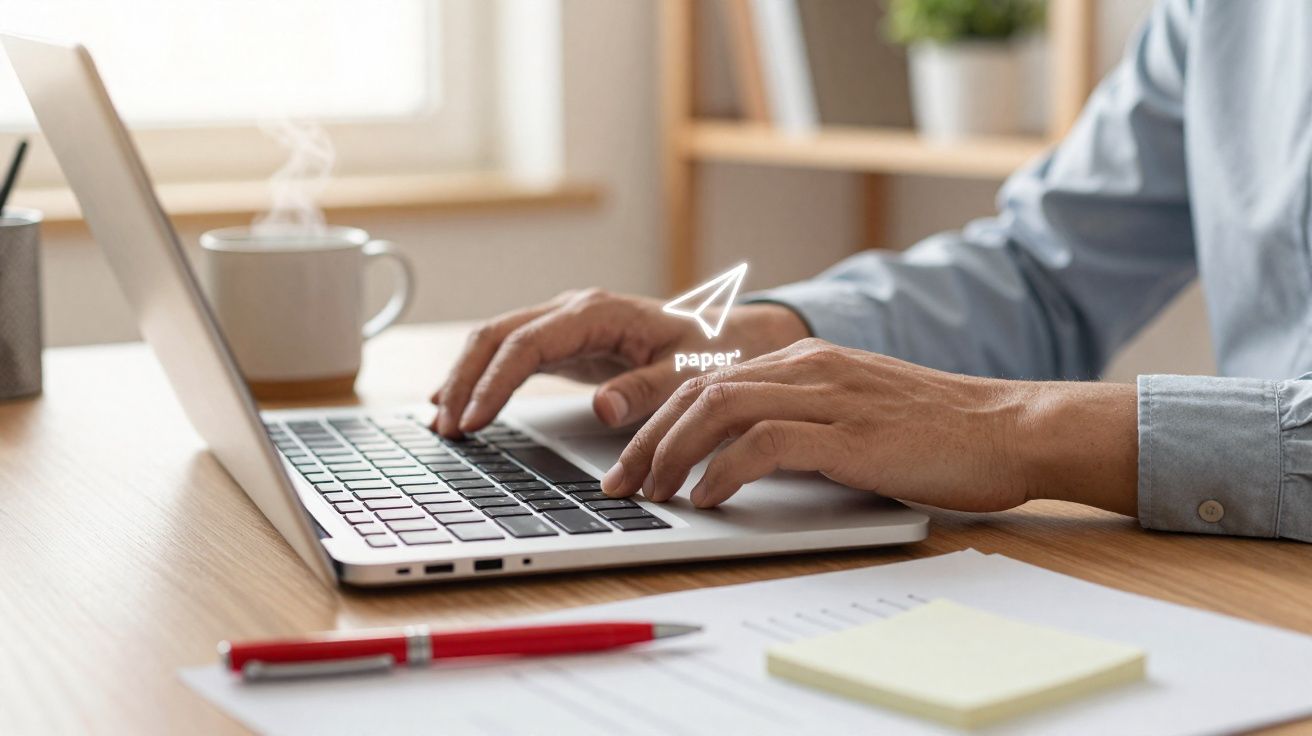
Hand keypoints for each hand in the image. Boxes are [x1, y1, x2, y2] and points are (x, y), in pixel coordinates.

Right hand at [431, 289, 809, 435]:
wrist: (730, 335)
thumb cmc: (712, 351)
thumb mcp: (688, 373)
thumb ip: (647, 390)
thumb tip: (604, 407)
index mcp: (597, 313)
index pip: (526, 344)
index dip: (493, 383)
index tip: (473, 420)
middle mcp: (573, 309)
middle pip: (497, 336)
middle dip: (465, 380)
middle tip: (445, 428)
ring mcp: (565, 322)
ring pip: (495, 340)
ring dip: (465, 377)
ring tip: (443, 421)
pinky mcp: (564, 340)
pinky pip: (510, 351)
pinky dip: (481, 375)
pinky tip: (459, 403)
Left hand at [600, 338, 1139, 515]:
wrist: (1010, 428)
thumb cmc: (937, 432)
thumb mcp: (855, 412)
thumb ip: (802, 420)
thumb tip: (742, 458)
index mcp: (806, 360)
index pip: (708, 380)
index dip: (659, 419)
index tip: (631, 458)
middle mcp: (809, 367)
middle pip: (700, 392)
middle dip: (649, 439)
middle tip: (621, 483)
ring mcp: (829, 395)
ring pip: (720, 409)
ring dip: (674, 454)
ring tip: (653, 493)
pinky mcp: (849, 433)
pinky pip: (765, 443)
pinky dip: (724, 469)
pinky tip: (707, 497)